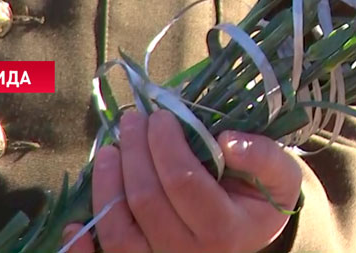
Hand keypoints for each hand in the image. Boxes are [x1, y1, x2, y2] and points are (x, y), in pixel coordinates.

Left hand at [62, 110, 301, 252]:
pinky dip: (82, 247)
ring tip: (110, 150)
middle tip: (133, 119)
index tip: (161, 115)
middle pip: (147, 199)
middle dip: (135, 151)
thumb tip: (226, 141)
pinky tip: (74, 224)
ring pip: (119, 228)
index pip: (183, 182)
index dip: (165, 145)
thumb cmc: (263, 196)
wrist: (254, 232)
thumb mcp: (282, 174)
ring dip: (107, 184)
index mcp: (225, 229)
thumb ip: (263, 156)